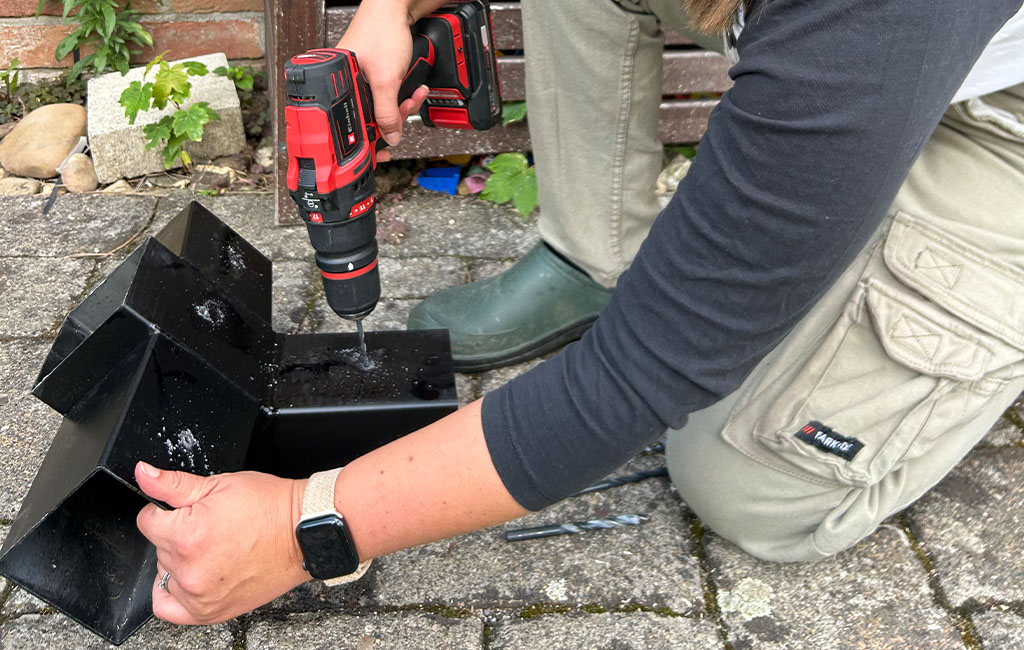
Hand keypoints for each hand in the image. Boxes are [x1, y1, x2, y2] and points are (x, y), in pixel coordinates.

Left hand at [135, 461, 309, 623]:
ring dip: (179, 561)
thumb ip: (173, 484)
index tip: (189, 511)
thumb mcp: (220, 484)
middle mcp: (189, 569)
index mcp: (187, 534)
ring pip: (165, 573)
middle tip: (210, 527)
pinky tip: (193, 575)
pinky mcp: (209, 611)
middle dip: (178, 534)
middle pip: (158, 547)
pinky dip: (174, 592)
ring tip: (212, 548)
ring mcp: (198, 594)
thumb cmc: (269, 507)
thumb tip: (143, 474)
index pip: (148, 521)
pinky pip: (169, 608)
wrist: (302, 531)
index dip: (167, 510)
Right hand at [338, 0, 429, 160]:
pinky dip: (401, 98)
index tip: (377, 155)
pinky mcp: (372, 76)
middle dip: (391, 120)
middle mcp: (344, 84)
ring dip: (400, 107)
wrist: (396, 9)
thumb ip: (387, 112)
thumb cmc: (382, 32)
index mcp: (335, 84)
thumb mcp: (386, 79)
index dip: (364, 141)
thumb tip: (389, 137)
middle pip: (366, 118)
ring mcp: (358, 80)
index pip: (347, 124)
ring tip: (412, 97)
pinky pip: (386, 97)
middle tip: (403, 115)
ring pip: (379, 109)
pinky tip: (414, 91)